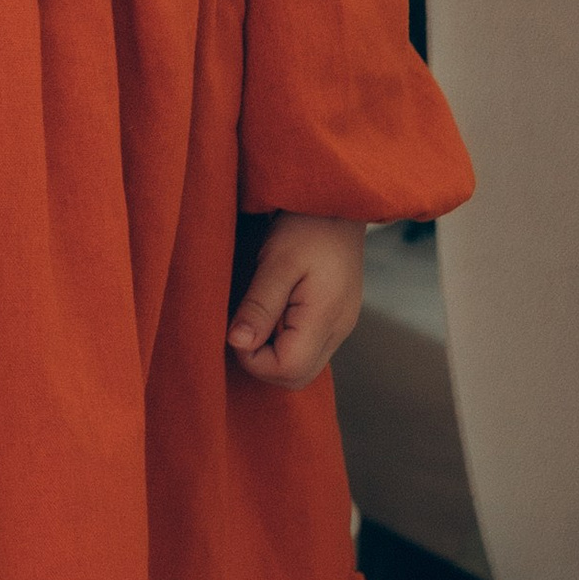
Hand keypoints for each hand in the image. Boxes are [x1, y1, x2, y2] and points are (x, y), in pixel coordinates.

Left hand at [227, 213, 364, 388]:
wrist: (339, 201)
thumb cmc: (307, 226)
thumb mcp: (276, 262)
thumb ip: (259, 306)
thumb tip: (238, 343)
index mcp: (325, 317)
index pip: (287, 370)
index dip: (253, 360)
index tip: (236, 330)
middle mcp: (339, 329)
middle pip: (297, 377)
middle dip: (262, 364)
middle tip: (243, 328)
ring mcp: (341, 325)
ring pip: (303, 367)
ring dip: (273, 354)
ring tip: (257, 318)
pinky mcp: (337, 317)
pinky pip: (309, 348)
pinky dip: (285, 342)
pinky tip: (272, 314)